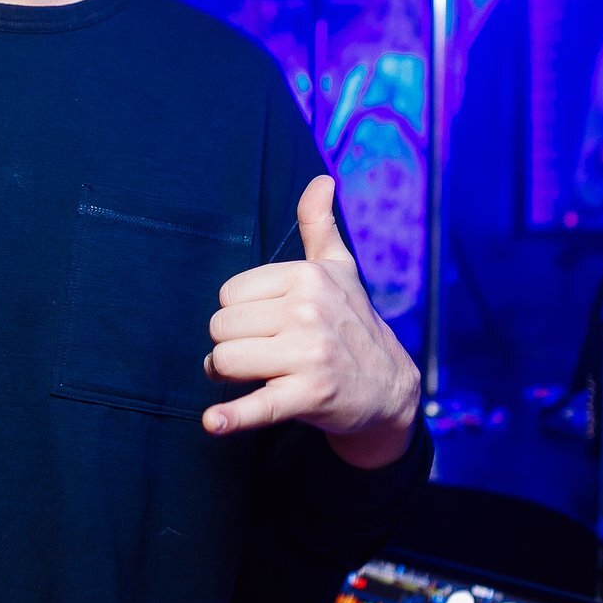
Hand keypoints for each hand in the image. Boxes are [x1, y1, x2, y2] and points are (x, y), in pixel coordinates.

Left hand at [202, 176, 420, 467]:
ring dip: (226, 375)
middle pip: (221, 327)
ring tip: (249, 376)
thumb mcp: (339, 270)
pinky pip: (258, 405)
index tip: (260, 325)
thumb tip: (322, 179)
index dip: (237, 313)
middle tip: (255, 354)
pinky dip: (232, 417)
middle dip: (228, 345)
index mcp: (307, 277)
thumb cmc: (351, 321)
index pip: (229, 294)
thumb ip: (320, 224)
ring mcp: (309, 354)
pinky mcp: (309, 395)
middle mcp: (308, 311)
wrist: (390, 388)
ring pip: (225, 360)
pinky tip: (212, 423)